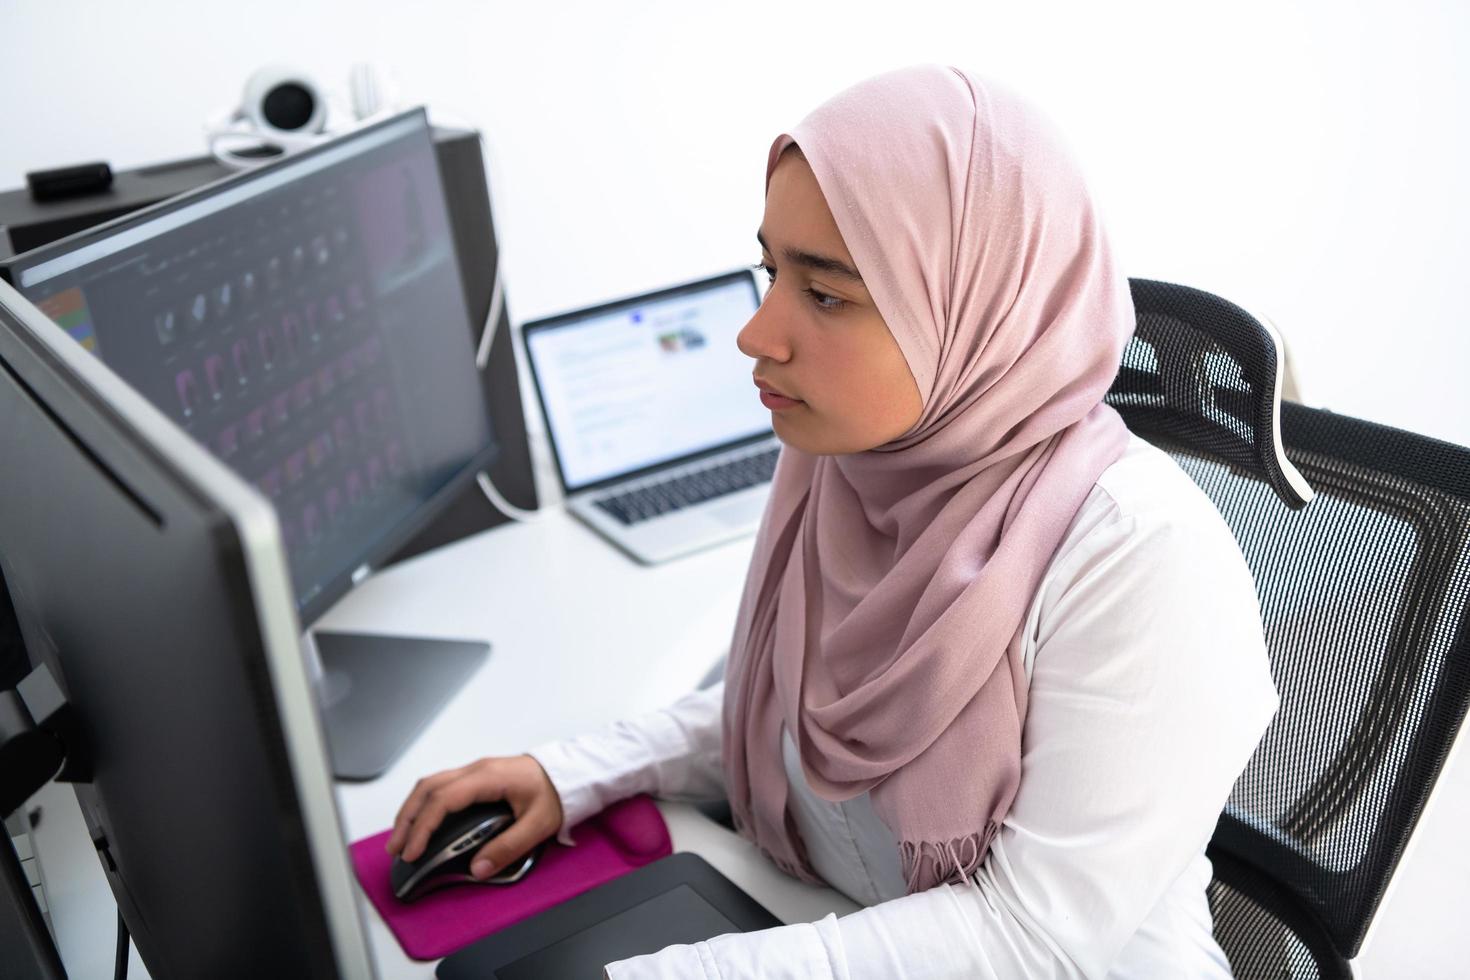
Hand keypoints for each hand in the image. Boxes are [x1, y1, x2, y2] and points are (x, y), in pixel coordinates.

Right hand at [386, 754, 564, 879]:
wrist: (569, 772)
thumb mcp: (538, 824)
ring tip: (401, 839)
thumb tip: (478, 868)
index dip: (424, 826)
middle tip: (396, 849)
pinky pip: (441, 787)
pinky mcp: (476, 777)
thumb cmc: (556, 793)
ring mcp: (475, 771)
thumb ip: (509, 847)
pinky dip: (424, 805)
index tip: (413, 851)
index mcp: (489, 777)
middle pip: (428, 788)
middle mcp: (476, 770)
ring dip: (412, 810)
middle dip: (407, 819)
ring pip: (431, 785)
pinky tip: (421, 823)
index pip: (444, 799)